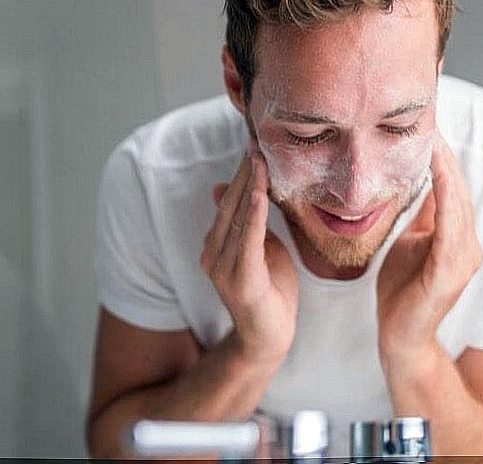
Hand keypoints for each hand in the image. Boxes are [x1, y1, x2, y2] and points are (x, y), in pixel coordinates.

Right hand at [201, 140, 297, 365]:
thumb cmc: (270, 290)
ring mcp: (222, 269)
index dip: (241, 175)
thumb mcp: (260, 248)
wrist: (270, 337)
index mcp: (215, 246)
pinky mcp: (241, 280)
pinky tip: (258, 195)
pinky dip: (253, 217)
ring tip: (259, 161)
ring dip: (249, 187)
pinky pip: (248, 242)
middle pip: (229, 206)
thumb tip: (227, 190)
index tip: (253, 148)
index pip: (228, 203)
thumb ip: (248, 222)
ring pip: (237, 219)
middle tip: (256, 145)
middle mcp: (212, 255)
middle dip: (244, 174)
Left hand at [376, 130, 482, 366]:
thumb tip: (418, 182)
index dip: (442, 157)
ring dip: (446, 168)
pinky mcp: (450, 272)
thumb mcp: (411, 242)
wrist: (400, 337)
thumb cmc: (403, 290)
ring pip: (457, 202)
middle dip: (445, 154)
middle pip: (459, 189)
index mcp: (458, 238)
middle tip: (431, 119)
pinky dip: (445, 195)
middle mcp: (468, 245)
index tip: (428, 126)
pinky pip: (450, 225)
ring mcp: (463, 259)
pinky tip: (436, 172)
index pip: (452, 188)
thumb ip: (421, 216)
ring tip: (433, 138)